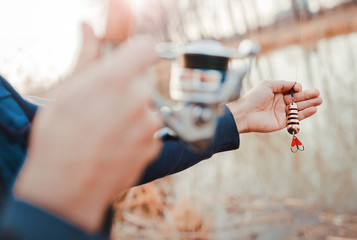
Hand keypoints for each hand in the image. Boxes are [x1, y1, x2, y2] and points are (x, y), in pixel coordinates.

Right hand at [15, 28, 160, 232]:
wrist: (67, 189)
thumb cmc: (59, 139)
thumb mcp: (66, 91)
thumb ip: (86, 56)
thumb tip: (88, 29)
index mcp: (116, 79)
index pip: (146, 47)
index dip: (136, 50)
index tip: (127, 58)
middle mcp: (139, 99)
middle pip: (146, 76)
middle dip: (130, 81)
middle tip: (107, 97)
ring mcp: (149, 125)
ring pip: (149, 104)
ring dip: (134, 108)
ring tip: (108, 125)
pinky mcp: (154, 145)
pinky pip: (151, 128)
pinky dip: (138, 131)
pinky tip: (116, 141)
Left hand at [227, 80, 321, 132]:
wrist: (246, 113)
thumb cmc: (254, 97)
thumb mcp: (268, 84)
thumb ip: (283, 84)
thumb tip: (296, 85)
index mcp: (275, 93)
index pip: (291, 91)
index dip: (297, 89)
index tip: (299, 89)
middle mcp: (279, 103)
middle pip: (297, 99)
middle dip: (308, 96)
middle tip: (319, 94)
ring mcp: (281, 113)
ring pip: (298, 108)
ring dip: (309, 104)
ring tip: (320, 100)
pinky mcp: (282, 122)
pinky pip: (295, 118)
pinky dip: (305, 114)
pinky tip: (313, 109)